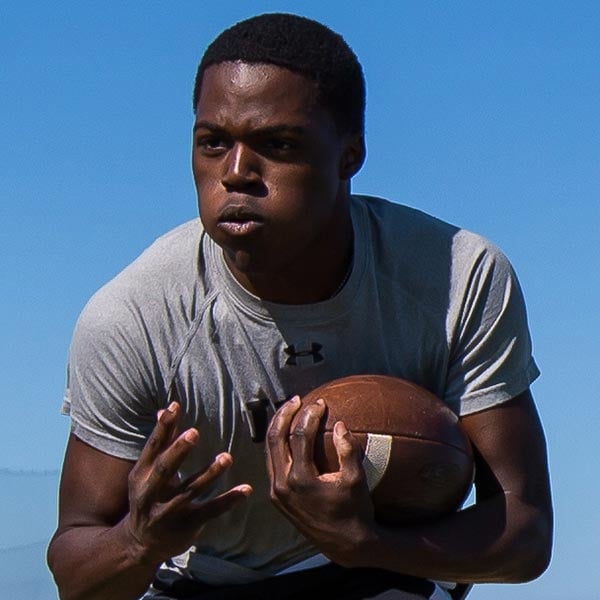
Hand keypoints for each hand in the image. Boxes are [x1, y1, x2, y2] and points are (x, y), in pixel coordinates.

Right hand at [124, 402, 251, 564]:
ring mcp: (169, 511)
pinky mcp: (187, 525)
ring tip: (226, 457)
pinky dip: (228, 500)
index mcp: (141, 475)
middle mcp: (152, 493)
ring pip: (191, 490)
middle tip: (194, 433)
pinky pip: (211, 511)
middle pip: (165, 469)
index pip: (152, 447)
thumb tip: (164, 409)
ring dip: (210, 474)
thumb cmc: (148, 496)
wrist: (140, 544)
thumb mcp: (147, 471)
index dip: (162, 428)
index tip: (174, 407)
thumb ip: (161, 442)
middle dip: (178, 451)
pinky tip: (246, 489)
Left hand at [266, 396, 375, 565]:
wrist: (345, 545)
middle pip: (275, 439)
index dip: (309, 416)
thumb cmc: (354, 511)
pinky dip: (277, 445)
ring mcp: (276, 492)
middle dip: (284, 414)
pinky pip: (272, 463)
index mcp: (300, 480)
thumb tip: (339, 425)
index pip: (299, 437)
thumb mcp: (356, 480)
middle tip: (297, 399)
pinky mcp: (276, 497)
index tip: (321, 402)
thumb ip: (348, 450)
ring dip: (277, 427)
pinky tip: (287, 434)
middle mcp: (282, 485)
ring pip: (268, 451)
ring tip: (290, 410)